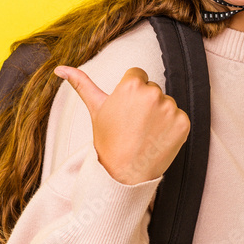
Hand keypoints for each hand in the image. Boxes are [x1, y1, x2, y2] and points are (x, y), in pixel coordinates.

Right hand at [54, 65, 189, 185]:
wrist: (123, 174)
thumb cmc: (108, 140)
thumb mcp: (95, 108)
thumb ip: (81, 83)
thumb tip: (60, 69)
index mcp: (131, 84)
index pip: (138, 75)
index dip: (130, 93)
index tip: (125, 110)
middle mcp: (153, 92)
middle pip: (152, 89)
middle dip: (144, 104)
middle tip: (132, 125)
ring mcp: (170, 108)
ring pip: (166, 103)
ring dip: (158, 115)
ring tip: (143, 133)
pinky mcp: (183, 123)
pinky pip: (178, 117)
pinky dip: (171, 128)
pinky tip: (156, 139)